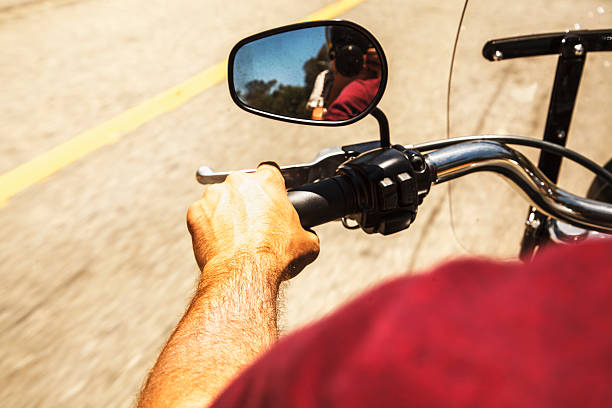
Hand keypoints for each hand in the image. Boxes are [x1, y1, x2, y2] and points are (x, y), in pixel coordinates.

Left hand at [187, 163, 319, 281]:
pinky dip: (207, 227)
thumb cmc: (275, 256)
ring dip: (225, 213)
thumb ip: (305, 231)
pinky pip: (201, 216)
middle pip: (241, 185)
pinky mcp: (195, 213)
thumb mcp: (307, 243)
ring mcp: (213, 196)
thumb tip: (306, 238)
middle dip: (245, 201)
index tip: (269, 200)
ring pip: (219, 199)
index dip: (270, 187)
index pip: (269, 172)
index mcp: (267, 181)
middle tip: (252, 225)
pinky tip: (219, 243)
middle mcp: (238, 182)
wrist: (245, 273)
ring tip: (234, 237)